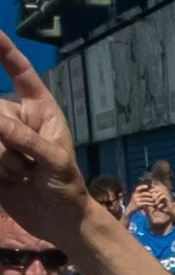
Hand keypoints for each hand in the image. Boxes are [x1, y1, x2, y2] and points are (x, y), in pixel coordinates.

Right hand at [0, 32, 91, 244]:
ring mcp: (0, 140)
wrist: (57, 221)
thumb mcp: (55, 162)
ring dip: (1, 162)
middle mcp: (17, 119)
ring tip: (20, 177)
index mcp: (40, 111)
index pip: (22, 75)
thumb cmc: (67, 187)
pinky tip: (7, 182)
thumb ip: (28, 142)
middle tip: (26, 167)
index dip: (7, 53)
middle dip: (6, 142)